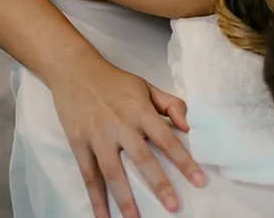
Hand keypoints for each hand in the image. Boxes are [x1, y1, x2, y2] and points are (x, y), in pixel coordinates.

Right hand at [51, 61, 204, 217]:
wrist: (74, 71)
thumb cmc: (115, 81)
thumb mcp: (147, 87)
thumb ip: (171, 105)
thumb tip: (190, 126)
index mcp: (141, 111)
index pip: (167, 139)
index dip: (184, 161)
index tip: (199, 180)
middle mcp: (120, 125)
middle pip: (143, 159)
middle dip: (160, 184)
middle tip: (174, 206)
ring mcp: (98, 137)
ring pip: (113, 173)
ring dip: (125, 199)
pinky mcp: (78, 144)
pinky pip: (88, 176)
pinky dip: (95, 198)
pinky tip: (102, 217)